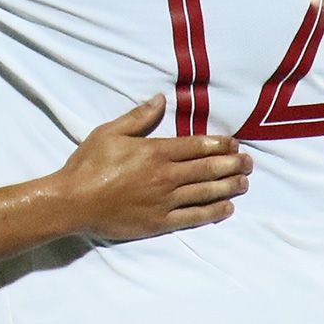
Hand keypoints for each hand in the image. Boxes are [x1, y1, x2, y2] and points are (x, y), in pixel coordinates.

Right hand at [57, 95, 249, 240]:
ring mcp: (165, 201)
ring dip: (229, 187)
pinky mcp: (160, 222)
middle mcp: (166, 176)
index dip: (219, 144)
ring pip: (206, 193)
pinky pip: (194, 217)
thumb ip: (138, 117)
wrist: (74, 201)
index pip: (197, 146)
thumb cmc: (89, 164)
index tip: (235, 143)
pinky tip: (226, 208)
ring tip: (244, 182)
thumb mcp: (109, 132)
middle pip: (208, 169)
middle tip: (249, 162)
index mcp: (155, 152)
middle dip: (232, 164)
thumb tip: (160, 100)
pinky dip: (213, 212)